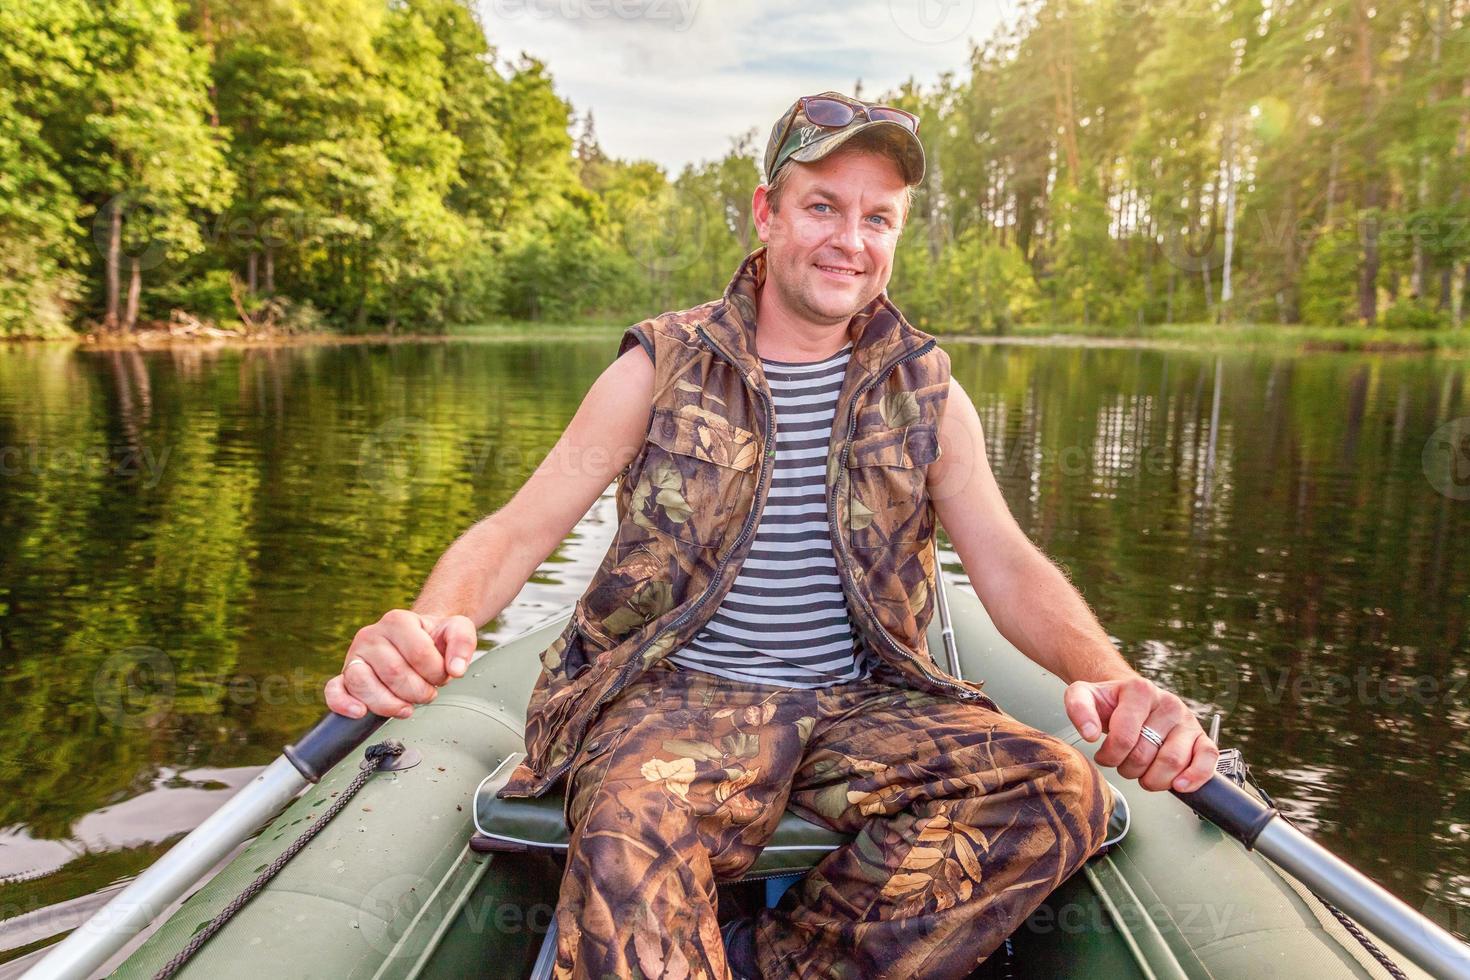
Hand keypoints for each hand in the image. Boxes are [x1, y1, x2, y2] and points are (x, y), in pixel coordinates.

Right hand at [323, 610, 476, 719]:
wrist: (418, 640)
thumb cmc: (434, 638)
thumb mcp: (456, 630)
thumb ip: (463, 643)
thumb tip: (456, 670)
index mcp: (397, 621)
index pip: (418, 653)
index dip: (436, 672)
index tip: (443, 675)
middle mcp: (371, 635)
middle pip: (393, 672)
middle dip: (418, 691)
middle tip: (428, 692)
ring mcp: (355, 656)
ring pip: (362, 683)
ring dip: (390, 703)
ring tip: (406, 706)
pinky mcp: (345, 676)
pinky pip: (334, 690)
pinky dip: (343, 704)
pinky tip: (360, 712)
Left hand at [1064, 675, 1218, 792]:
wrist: (1130, 698)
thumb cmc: (1109, 703)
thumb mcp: (1083, 696)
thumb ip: (1078, 709)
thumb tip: (1090, 734)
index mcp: (1140, 690)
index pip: (1125, 736)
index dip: (1110, 755)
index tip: (1104, 755)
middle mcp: (1168, 703)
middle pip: (1147, 754)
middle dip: (1129, 769)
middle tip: (1123, 764)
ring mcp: (1187, 720)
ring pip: (1173, 762)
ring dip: (1153, 779)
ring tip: (1142, 772)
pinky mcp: (1201, 737)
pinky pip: (1208, 759)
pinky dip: (1196, 776)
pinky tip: (1180, 785)